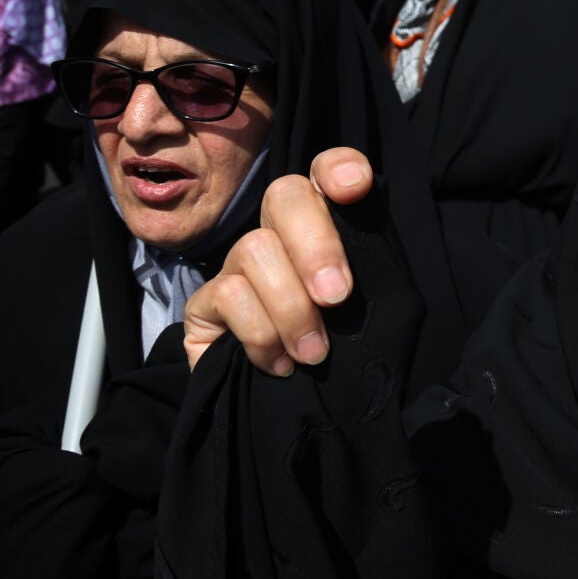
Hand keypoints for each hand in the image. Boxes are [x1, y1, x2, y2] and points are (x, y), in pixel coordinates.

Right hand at [183, 148, 371, 373]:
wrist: (298, 409)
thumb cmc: (345, 352)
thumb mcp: (372, 315)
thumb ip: (373, 280)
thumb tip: (357, 278)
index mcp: (327, 226)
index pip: (327, 173)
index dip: (339, 169)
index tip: (356, 188)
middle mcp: (279, 233)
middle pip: (285, 195)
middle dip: (316, 245)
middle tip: (337, 297)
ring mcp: (237, 263)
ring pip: (255, 249)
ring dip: (291, 309)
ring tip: (315, 354)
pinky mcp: (205, 302)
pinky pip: (227, 295)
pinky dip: (262, 335)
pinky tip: (280, 365)